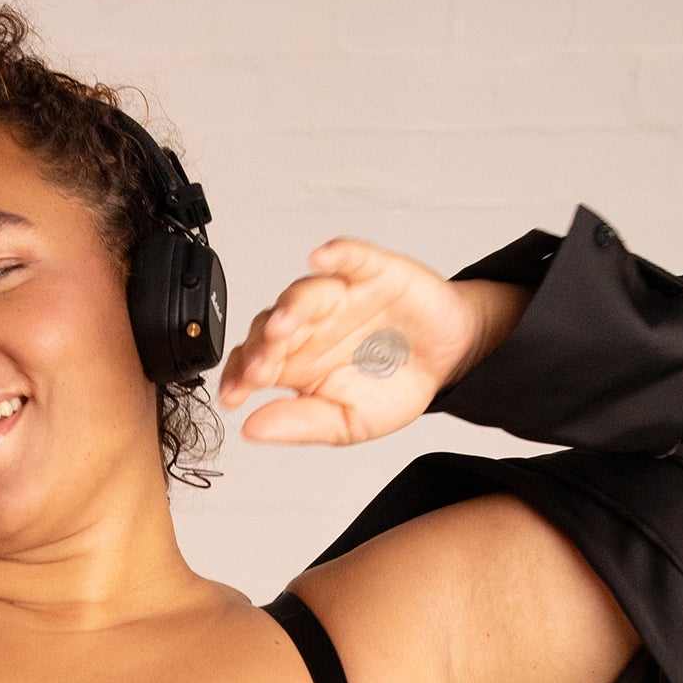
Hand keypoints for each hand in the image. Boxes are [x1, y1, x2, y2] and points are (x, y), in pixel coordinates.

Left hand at [215, 238, 492, 445]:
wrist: (450, 361)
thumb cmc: (395, 387)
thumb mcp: (347, 422)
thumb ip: (302, 424)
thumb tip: (252, 429)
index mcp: (296, 363)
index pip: (254, 362)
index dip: (239, 376)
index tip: (233, 396)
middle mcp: (310, 326)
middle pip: (272, 327)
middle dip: (261, 348)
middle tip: (259, 370)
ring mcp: (339, 297)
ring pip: (305, 293)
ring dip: (290, 307)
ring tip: (281, 327)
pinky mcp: (373, 272)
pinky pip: (351, 256)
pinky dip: (337, 253)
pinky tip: (322, 256)